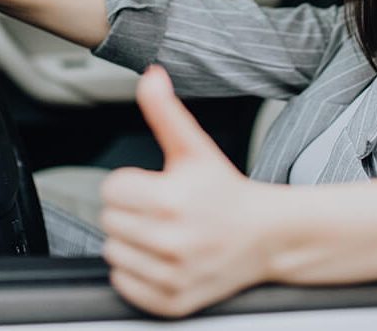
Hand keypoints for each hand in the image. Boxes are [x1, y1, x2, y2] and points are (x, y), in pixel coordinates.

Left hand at [100, 66, 273, 317]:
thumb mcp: (195, 147)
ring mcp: (173, 275)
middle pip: (109, 222)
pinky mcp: (173, 301)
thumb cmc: (226, 190)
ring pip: (113, 253)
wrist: (267, 236)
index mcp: (172, 199)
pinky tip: (163, 257)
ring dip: (132, 242)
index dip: (131, 184)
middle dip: (131, 212)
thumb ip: (166, 111)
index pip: (111, 190)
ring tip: (163, 232)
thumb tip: (150, 75)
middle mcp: (172, 240)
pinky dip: (137, 273)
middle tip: (162, 210)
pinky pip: (125, 285)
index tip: (156, 186)